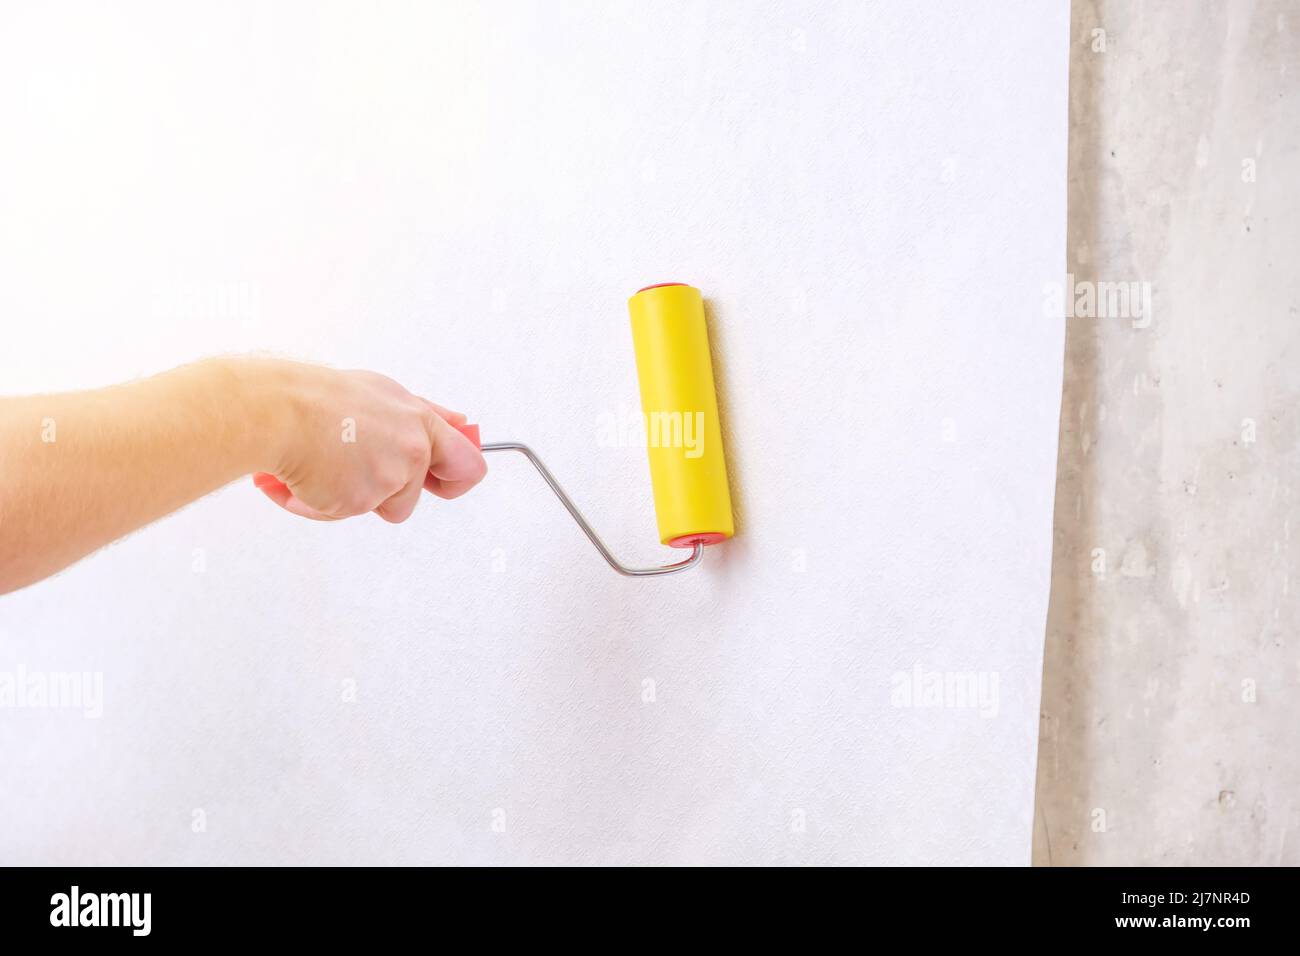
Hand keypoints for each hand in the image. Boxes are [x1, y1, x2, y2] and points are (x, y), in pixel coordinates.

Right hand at [251, 363, 485, 522]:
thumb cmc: (321, 397)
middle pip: (416, 496)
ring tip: (319, 467)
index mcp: (420, 421)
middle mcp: (412, 449)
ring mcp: (390, 476)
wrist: (279, 411)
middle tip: (362, 479)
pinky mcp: (362, 499)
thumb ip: (427, 414)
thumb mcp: (383, 393)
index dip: (454, 478)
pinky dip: (318, 502)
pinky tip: (300, 478)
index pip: (467, 461)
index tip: (439, 480)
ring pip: (374, 506)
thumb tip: (463, 423)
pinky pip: (342, 513)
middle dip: (394, 497)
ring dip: (348, 496)